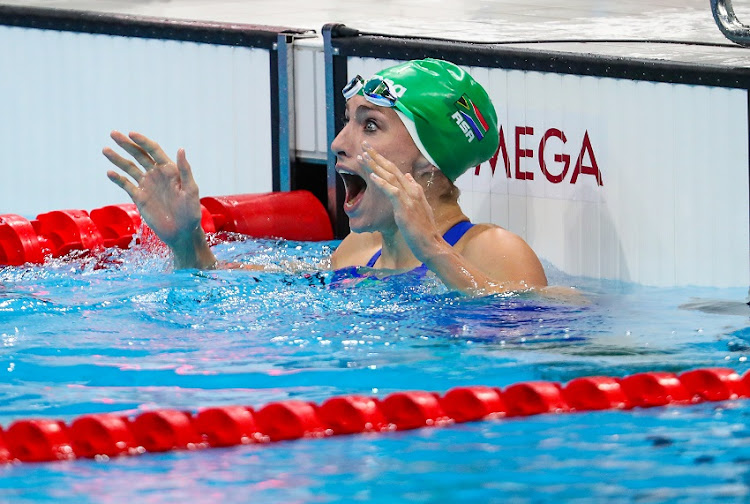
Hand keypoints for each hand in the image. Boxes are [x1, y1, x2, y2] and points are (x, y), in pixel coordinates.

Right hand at [103, 131, 215, 268]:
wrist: (182, 232)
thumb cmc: (191, 212)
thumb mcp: (191, 190)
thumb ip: (185, 170)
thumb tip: (180, 149)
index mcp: (170, 170)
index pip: (154, 151)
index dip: (143, 141)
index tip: (131, 134)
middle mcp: (157, 174)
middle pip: (139, 155)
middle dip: (126, 144)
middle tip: (113, 133)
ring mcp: (147, 185)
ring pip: (129, 168)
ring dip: (118, 159)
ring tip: (105, 150)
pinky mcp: (139, 197)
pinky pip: (126, 185)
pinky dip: (118, 179)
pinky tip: (109, 172)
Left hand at [358, 142, 442, 261]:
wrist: (431, 244)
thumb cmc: (423, 229)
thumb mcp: (419, 206)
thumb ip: (414, 190)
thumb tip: (407, 176)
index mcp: (414, 189)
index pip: (396, 171)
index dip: (383, 161)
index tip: (370, 153)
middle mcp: (412, 190)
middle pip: (392, 169)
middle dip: (377, 156)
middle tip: (364, 145)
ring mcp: (409, 198)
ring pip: (390, 177)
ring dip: (376, 165)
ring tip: (363, 156)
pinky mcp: (405, 207)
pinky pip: (392, 191)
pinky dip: (382, 183)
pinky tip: (372, 176)